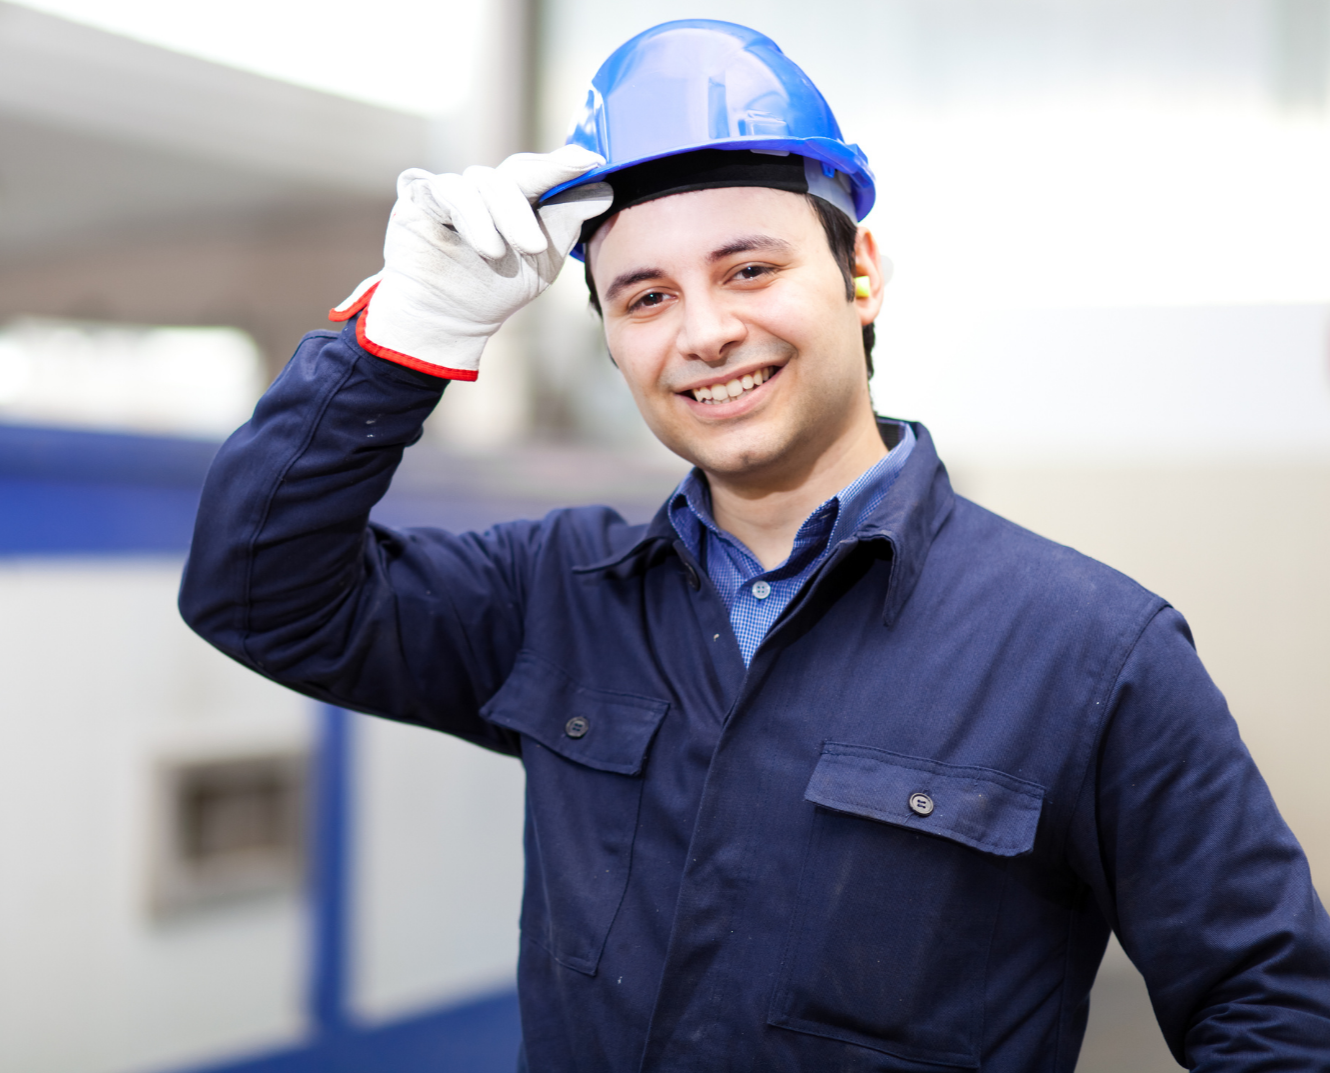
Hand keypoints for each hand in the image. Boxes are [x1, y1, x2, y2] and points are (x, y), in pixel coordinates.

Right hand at [331, 145, 611, 379]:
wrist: (448, 320)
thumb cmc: (494, 290)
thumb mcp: (541, 261)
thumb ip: (566, 223)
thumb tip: (602, 190)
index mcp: (516, 198)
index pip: (542, 172)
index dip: (566, 164)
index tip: (593, 161)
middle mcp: (485, 187)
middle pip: (517, 173)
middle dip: (536, 192)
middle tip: (544, 233)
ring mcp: (453, 187)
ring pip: (484, 182)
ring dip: (500, 218)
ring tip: (501, 254)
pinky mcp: (420, 194)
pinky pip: (447, 190)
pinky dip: (470, 217)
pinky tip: (485, 247)